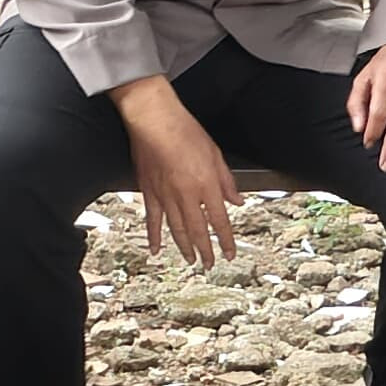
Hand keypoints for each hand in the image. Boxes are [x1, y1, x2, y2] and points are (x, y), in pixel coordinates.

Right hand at [118, 76, 238, 267]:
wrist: (154, 120)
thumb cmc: (184, 131)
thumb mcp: (215, 154)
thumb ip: (227, 182)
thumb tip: (237, 201)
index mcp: (206, 186)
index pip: (220, 221)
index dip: (226, 240)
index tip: (230, 253)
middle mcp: (186, 195)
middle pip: (198, 231)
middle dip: (206, 251)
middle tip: (210, 265)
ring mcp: (166, 195)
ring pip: (177, 229)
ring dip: (185, 247)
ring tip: (190, 260)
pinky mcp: (149, 191)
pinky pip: (152, 220)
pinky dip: (154, 236)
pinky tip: (156, 249)